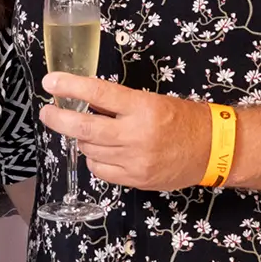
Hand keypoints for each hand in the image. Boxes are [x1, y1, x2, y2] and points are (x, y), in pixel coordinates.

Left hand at [41, 73, 215, 192]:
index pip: (99, 93)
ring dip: (81, 139)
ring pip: (89, 150)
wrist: (213, 149)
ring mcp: (135, 160)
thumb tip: (85, 100)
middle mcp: (136, 134)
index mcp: (143, 108)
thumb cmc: (183, 119)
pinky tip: (101, 152)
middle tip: (47, 112)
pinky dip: (94, 160)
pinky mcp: (136, 179)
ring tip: (87, 131)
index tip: (51, 82)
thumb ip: (120, 103)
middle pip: (85, 127)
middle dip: (59, 119)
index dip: (70, 86)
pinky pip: (100, 170)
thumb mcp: (153, 101)